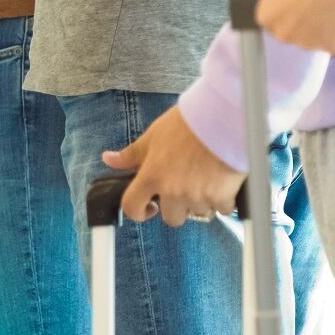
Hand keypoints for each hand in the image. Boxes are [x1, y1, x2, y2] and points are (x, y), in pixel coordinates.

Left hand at [102, 106, 245, 224]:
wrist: (225, 116)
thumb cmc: (191, 122)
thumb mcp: (155, 134)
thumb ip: (133, 153)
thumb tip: (109, 159)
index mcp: (152, 176)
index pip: (132, 207)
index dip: (139, 212)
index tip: (149, 207)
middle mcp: (173, 191)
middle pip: (171, 218)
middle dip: (178, 207)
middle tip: (188, 187)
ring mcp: (197, 196)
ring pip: (198, 212)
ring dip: (202, 201)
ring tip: (209, 178)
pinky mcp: (222, 197)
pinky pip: (222, 209)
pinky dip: (225, 199)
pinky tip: (225, 181)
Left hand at [257, 0, 334, 79]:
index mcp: (268, 12)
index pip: (268, 18)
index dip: (284, 6)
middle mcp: (284, 33)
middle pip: (289, 30)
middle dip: (301, 16)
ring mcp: (310, 43)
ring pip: (311, 37)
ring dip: (320, 24)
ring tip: (333, 1)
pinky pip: (331, 41)